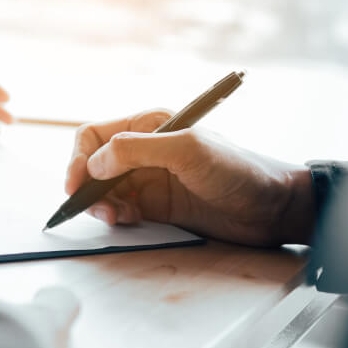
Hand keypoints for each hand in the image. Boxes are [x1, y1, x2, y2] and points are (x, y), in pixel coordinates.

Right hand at [65, 109, 316, 246]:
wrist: (272, 207)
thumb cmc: (236, 170)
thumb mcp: (186, 151)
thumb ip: (136, 150)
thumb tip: (94, 164)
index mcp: (148, 126)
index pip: (94, 135)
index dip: (78, 158)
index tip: (76, 184)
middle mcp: (143, 150)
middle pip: (93, 164)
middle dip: (86, 186)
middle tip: (96, 209)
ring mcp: (148, 178)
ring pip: (103, 189)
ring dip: (99, 204)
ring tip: (116, 218)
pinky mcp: (155, 205)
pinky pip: (120, 208)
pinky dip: (115, 216)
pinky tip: (129, 221)